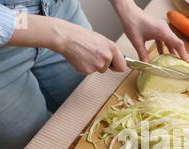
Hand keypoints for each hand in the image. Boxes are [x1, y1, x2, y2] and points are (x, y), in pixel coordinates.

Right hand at [9, 14, 126, 73]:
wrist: (67, 38)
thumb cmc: (83, 37)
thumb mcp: (102, 40)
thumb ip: (110, 51)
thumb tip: (116, 61)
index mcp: (112, 48)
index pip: (122, 66)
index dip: (117, 67)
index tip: (114, 66)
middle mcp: (106, 57)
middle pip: (108, 69)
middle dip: (103, 64)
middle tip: (93, 54)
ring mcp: (97, 65)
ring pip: (98, 70)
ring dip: (93, 64)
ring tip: (85, 54)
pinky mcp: (87, 70)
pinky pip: (89, 72)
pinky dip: (85, 66)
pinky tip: (80, 57)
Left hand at [111, 0, 188, 62]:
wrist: (127, 11)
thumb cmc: (132, 22)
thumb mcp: (136, 41)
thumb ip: (142, 54)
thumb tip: (146, 66)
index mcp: (162, 31)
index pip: (178, 44)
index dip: (184, 55)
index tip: (188, 64)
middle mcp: (164, 29)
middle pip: (177, 43)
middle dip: (182, 55)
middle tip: (186, 66)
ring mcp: (162, 28)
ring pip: (171, 42)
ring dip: (173, 52)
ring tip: (175, 63)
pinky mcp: (158, 29)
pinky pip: (165, 40)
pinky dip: (165, 48)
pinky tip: (162, 56)